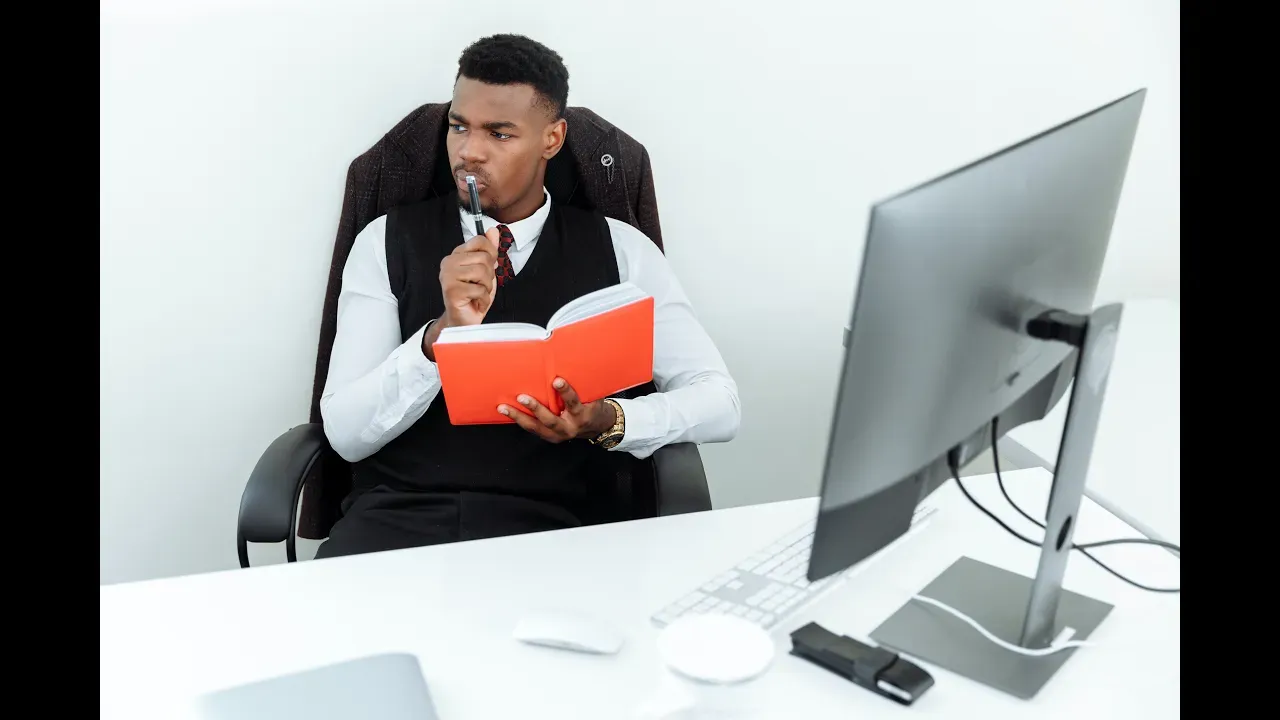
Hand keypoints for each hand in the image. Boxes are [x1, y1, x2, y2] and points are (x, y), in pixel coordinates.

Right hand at [439, 228, 499, 327]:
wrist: (464, 320)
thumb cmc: (473, 297)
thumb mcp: (486, 271)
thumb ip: (489, 250)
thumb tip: (493, 230)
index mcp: (456, 255)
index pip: (480, 241)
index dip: (491, 254)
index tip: (487, 267)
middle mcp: (449, 263)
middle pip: (484, 258)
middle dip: (489, 276)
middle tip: (480, 286)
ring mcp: (448, 276)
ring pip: (482, 272)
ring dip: (486, 288)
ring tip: (478, 294)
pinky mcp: (452, 290)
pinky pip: (480, 289)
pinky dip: (483, 299)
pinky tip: (475, 302)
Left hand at [499, 378, 616, 443]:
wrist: (596, 425)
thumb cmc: (592, 405)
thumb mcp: (592, 394)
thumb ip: (582, 383)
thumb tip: (570, 359)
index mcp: (582, 415)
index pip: (574, 403)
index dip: (566, 392)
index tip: (557, 381)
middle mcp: (570, 427)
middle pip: (550, 420)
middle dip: (535, 408)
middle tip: (522, 397)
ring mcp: (558, 435)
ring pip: (536, 428)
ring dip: (519, 417)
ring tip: (504, 408)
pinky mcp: (549, 437)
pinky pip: (532, 429)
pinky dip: (520, 420)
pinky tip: (508, 412)